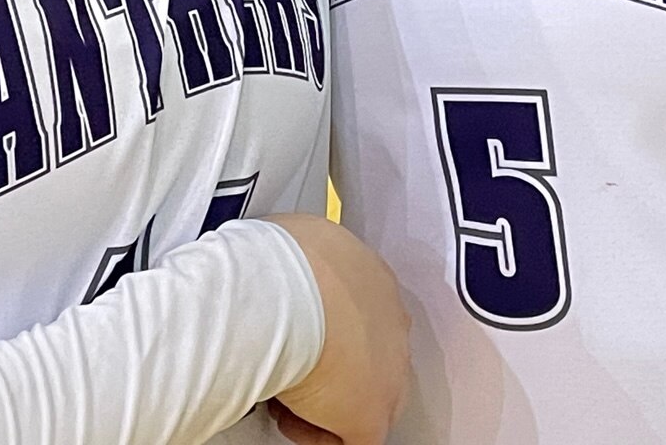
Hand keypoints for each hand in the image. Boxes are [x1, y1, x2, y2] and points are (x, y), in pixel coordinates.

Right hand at [265, 213, 409, 444]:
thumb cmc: (283, 263)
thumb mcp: (295, 240)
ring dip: (325, 399)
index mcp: (372, 275)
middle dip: (334, 365)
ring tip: (284, 392)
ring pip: (364, 396)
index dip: (328, 325)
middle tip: (295, 366)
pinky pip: (351, 438)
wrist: (286, 294)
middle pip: (371, 353)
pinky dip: (317, 433)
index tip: (299, 329)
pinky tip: (290, 418)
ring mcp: (389, 369)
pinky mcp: (372, 413)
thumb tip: (275, 258)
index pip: (359, 309)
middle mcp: (390, 320)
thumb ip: (298, 256)